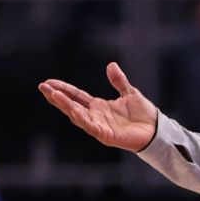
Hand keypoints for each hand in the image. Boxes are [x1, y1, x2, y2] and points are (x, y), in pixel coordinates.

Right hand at [39, 62, 161, 153]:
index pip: (76, 96)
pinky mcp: (106, 135)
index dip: (63, 89)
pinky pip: (90, 126)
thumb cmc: (144, 115)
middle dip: (57, 97)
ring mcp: (99, 126)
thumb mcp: (130, 93)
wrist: (157, 130)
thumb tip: (111, 65)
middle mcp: (96, 116)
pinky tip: (72, 109)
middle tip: (42, 87)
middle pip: (71, 105)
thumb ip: (119, 81)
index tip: (48, 82)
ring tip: (53, 94)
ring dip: (65, 105)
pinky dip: (81, 118)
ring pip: (77, 116)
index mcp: (99, 107)